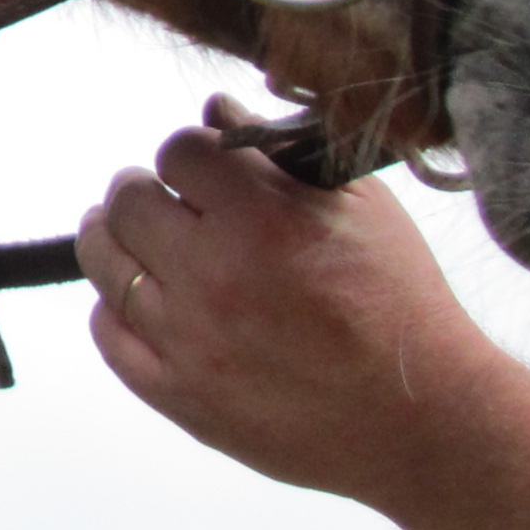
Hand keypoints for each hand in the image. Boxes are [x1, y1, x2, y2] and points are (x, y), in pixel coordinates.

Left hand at [74, 94, 518, 506]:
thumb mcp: (361, 209)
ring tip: (135, 239)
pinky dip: (116, 311)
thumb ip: (280, 152)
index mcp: (261, 219)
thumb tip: (215, 110)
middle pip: (127, 202)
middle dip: (144, 191)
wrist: (423, 419)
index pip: (177, 151)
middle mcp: (214, 275)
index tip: (201, 170)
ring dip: (115, 241)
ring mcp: (189, 339)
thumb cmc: (400, 307)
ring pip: (106, 264)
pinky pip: (109, 337)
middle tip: (162, 201)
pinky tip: (141, 301)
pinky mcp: (179, 395)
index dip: (190, 155)